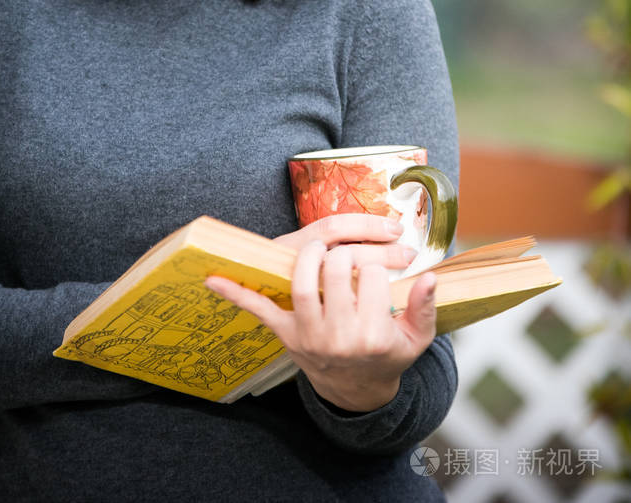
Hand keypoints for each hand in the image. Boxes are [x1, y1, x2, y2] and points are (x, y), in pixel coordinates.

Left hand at [205, 215, 436, 412]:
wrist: (358, 392)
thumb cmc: (388, 354)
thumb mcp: (417, 338)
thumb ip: (425, 307)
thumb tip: (430, 276)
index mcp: (374, 334)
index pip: (371, 274)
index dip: (377, 263)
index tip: (381, 270)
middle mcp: (339, 336)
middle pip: (336, 270)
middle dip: (344, 252)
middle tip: (350, 254)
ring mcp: (309, 337)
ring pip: (303, 282)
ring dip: (309, 256)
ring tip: (320, 248)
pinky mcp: (287, 336)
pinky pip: (258, 311)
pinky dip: (234, 294)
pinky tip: (211, 279)